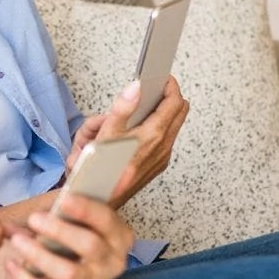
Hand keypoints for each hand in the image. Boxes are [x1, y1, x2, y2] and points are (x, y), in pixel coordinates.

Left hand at [4, 193, 134, 278]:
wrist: (69, 262)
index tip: (63, 199)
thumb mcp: (80, 207)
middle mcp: (113, 262)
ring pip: (69, 274)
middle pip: (89, 246)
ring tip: (16, 240)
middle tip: (33, 219)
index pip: (107, 220)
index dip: (86, 209)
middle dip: (59, 231)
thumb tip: (124, 168)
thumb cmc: (74, 227)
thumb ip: (91, 187)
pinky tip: (10, 264)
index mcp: (118, 234)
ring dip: (39, 255)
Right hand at [68, 76, 188, 206]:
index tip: (160, 78)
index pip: (174, 101)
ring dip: (161, 114)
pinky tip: (134, 133)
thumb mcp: (104, 133)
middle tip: (151, 92)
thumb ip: (122, 107)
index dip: (169, 85)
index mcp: (152, 135)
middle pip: (180, 111)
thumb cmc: (98, 169)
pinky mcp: (158, 165)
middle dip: (167, 98)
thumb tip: (135, 88)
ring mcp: (162, 156)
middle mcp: (162, 146)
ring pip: (172, 126)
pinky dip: (156, 130)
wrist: (99, 199)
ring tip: (136, 114)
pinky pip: (164, 140)